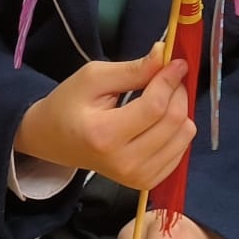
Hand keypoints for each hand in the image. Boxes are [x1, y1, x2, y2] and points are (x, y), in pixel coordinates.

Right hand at [15, 43, 194, 189]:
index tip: (176, 61)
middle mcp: (124, 162)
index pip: (154, 106)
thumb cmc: (69, 104)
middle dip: (177, 91)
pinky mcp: (147, 182)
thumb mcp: (93, 77)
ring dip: (179, 109)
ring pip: (184, 136)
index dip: (169, 80)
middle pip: (173, 122)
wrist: (54, 140)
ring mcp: (138, 177)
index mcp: (104, 135)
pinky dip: (176, 129)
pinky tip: (158, 120)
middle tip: (166, 75)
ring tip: (159, 97)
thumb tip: (165, 56)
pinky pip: (182, 151)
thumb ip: (132, 69)